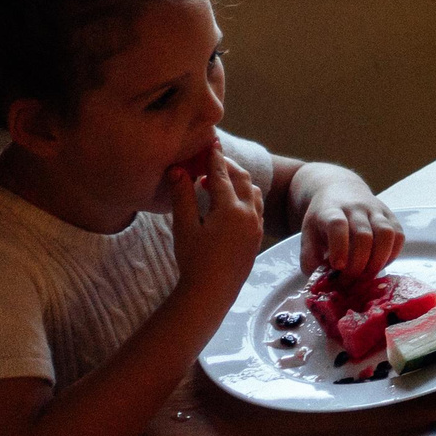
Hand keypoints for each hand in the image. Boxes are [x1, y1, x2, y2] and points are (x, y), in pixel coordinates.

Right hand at [168, 142, 262, 301]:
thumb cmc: (194, 260)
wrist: (211, 292)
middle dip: (228, 167)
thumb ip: (183, 196)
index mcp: (230, 209)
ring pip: (252, 193)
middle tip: (212, 159)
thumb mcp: (184, 226)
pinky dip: (245, 197)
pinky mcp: (258, 237)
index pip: (222, 174)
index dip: (215, 157)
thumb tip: (178, 169)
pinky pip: (256, 208)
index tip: (211, 142)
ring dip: (238, 182)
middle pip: (242, 179)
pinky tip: (229, 204)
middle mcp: (249, 214)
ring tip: (217, 183)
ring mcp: (256, 226)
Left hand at [299, 176, 404, 277]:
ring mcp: (376, 210)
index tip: (337, 267)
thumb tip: (322, 284)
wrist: (340, 190)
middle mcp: (355, 207)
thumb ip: (310, 260)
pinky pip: (398, 236)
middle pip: (363, 235)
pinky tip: (380, 264)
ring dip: (378, 261)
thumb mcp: (308, 235)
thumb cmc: (322, 219)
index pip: (337, 225)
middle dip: (359, 264)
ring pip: (386, 234)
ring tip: (367, 275)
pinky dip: (392, 255)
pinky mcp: (391, 216)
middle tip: (351, 281)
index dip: (339, 247)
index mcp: (330, 211)